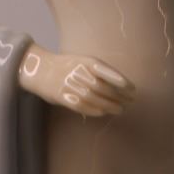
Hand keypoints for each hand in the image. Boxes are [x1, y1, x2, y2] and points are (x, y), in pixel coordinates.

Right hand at [18, 45, 135, 115]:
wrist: (40, 70)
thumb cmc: (66, 66)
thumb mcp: (82, 61)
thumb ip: (98, 72)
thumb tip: (120, 85)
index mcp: (85, 61)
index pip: (106, 71)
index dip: (120, 80)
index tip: (132, 88)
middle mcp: (78, 72)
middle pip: (102, 87)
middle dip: (118, 96)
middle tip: (129, 101)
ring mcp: (70, 85)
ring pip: (94, 98)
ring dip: (109, 105)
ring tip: (120, 109)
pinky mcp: (63, 97)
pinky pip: (81, 106)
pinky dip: (94, 110)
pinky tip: (104, 112)